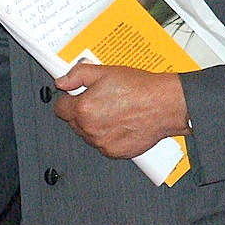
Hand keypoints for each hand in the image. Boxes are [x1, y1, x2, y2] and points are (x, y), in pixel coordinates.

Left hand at [53, 63, 188, 158]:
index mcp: (84, 109)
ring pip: (88, 134)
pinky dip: (108, 136)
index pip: (60, 108)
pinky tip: (120, 122)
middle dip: (83, 111)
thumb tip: (62, 81)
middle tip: (100, 100)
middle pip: (74, 122)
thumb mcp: (104, 72)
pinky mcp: (115, 152)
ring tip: (114, 110)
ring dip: (95, 124)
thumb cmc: (140, 89)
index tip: (75, 96)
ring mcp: (102, 143)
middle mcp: (91, 129)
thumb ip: (77, 75)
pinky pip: (103, 144)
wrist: (164, 105)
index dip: (68, 99)